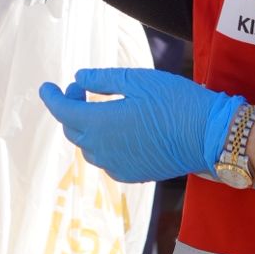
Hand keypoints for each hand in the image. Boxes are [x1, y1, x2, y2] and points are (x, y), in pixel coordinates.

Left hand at [38, 67, 244, 182]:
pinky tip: (116, 130)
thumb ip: (102, 80)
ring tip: (99, 107)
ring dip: (86, 127)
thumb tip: (78, 79)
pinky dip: (102, 143)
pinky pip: (105, 159)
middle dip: (71, 108)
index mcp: (100, 124)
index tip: (46, 86)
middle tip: (82, 90)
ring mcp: (116, 166)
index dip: (51, 97)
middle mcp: (103, 150)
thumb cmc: (174, 101)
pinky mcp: (132, 174)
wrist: (209, 136)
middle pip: (73, 130)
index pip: (63, 111)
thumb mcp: (136, 80)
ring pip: (88, 146)